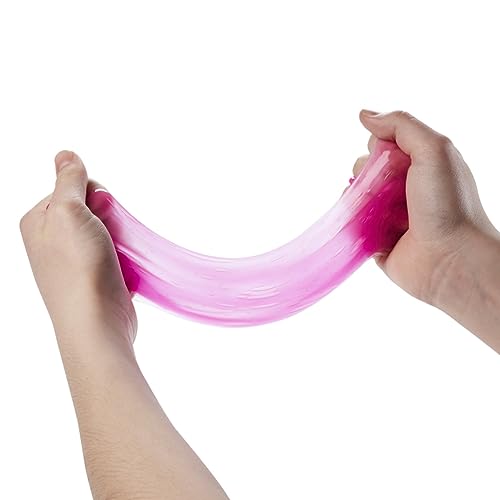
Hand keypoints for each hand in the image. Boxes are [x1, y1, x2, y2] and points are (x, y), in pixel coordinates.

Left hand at [20, 151, 135, 345]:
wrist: (97, 322)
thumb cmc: (79, 269)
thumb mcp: (69, 213)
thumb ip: (68, 181)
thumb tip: (65, 154)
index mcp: (38, 221)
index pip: (72, 187)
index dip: (93, 194)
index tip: (98, 214)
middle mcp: (52, 241)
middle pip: (92, 209)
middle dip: (109, 218)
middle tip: (108, 238)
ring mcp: (74, 260)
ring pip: (107, 232)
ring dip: (120, 238)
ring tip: (116, 256)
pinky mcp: (95, 276)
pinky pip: (116, 253)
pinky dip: (124, 257)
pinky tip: (121, 269)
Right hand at [354, 110, 498, 306]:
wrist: (452, 260)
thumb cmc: (448, 204)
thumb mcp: (433, 150)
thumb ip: (401, 125)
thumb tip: (365, 115)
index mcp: (421, 164)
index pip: (383, 144)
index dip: (378, 146)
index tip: (389, 159)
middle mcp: (405, 188)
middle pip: (365, 169)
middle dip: (365, 174)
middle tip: (383, 189)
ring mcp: (390, 215)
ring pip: (356, 197)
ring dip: (356, 198)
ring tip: (372, 209)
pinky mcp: (377, 240)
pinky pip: (353, 225)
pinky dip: (352, 222)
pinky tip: (362, 224)